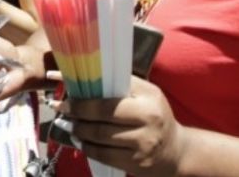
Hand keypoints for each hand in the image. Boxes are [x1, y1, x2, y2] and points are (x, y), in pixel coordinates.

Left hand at [54, 76, 188, 176]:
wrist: (176, 151)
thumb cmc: (155, 115)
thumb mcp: (146, 94)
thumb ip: (121, 84)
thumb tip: (85, 73)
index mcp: (148, 101)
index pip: (108, 101)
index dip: (82, 102)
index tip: (65, 98)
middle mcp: (147, 123)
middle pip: (101, 121)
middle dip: (77, 116)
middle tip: (62, 111)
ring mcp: (142, 146)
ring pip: (99, 139)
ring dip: (79, 132)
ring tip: (69, 125)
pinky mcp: (135, 164)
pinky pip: (103, 156)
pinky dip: (87, 148)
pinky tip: (80, 141)